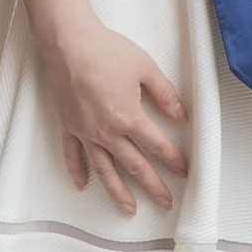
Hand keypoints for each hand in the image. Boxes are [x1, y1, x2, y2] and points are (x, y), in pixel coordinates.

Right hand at [54, 24, 190, 214]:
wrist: (68, 42)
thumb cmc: (105, 50)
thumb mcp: (145, 67)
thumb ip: (165, 94)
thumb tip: (180, 115)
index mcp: (129, 117)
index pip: (157, 146)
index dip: (173, 161)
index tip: (183, 172)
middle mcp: (107, 131)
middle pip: (134, 166)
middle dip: (152, 186)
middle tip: (164, 203)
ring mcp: (86, 132)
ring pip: (104, 170)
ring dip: (118, 192)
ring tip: (129, 209)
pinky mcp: (69, 125)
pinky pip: (73, 155)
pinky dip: (77, 171)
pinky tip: (82, 185)